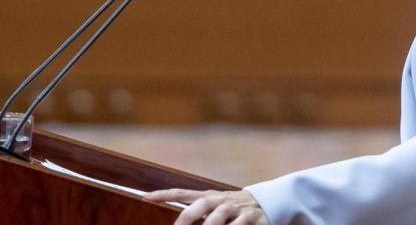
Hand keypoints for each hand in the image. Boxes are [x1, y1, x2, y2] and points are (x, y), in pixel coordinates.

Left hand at [144, 188, 269, 224]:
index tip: (147, 197)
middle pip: (201, 204)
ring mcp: (236, 209)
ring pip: (219, 215)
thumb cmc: (234, 209)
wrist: (269, 202)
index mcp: (208, 197)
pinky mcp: (252, 218)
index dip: (164, 194)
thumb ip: (197, 212)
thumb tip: (179, 221)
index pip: (183, 193)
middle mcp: (221, 200)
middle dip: (187, 217)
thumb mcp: (215, 207)